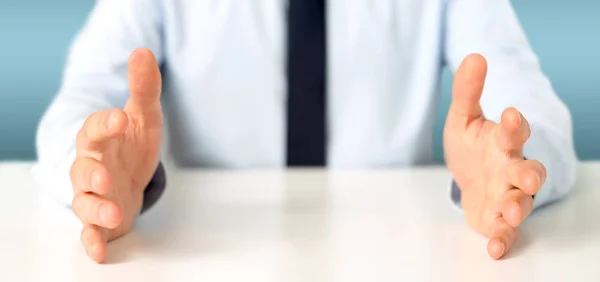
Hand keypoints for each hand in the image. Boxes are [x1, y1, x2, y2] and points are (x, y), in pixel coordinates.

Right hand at [69, 48, 162, 262]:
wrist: (129, 177)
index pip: (96, 128)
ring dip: (95, 208)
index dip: (105, 124)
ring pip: (84, 201)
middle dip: (92, 172)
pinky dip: (92, 241)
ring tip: (113, 213)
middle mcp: (91, 166)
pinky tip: (98, 252)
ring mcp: (93, 194)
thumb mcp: (144, 116)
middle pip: (83, 168)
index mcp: (100, 138)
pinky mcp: (100, 219)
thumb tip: (143, 51)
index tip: (119, 118)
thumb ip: (143, 89)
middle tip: (107, 175)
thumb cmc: (131, 145)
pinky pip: (90, 231)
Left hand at [444, 54, 545, 259]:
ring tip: (510, 211)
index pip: (514, 131)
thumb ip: (467, 92)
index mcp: (503, 142)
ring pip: (521, 202)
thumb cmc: (472, 146)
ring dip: (517, 207)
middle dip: (529, 175)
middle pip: (528, 171)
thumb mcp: (463, 119)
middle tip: (527, 177)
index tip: (508, 115)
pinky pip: (505, 232)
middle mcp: (511, 168)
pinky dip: (503, 240)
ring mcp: (507, 195)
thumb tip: (473, 55)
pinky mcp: (497, 219)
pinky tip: (495, 249)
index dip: (513, 124)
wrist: (469, 177)